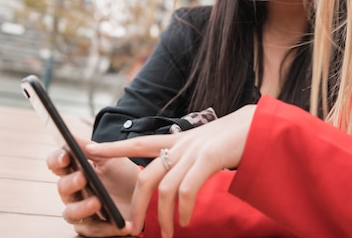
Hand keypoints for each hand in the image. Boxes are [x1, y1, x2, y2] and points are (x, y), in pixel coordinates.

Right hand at [46, 135, 140, 236]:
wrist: (144, 195)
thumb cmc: (123, 175)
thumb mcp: (111, 157)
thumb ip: (92, 148)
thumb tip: (72, 136)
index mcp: (76, 170)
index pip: (57, 164)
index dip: (57, 160)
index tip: (65, 157)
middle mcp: (75, 191)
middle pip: (62, 188)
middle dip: (70, 183)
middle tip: (83, 178)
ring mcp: (82, 210)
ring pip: (70, 213)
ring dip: (81, 208)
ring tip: (97, 202)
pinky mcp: (94, 227)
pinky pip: (93, 230)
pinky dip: (107, 227)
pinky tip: (120, 223)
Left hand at [85, 105, 256, 237]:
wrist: (261, 125)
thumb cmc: (236, 138)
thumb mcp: (207, 146)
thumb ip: (190, 157)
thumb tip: (180, 179)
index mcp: (180, 140)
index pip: (139, 142)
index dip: (114, 147)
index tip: (89, 149)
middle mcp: (182, 144)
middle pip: (146, 176)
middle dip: (135, 205)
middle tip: (130, 228)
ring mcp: (194, 150)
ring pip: (164, 188)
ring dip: (163, 217)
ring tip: (167, 235)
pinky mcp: (208, 158)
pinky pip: (186, 189)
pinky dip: (182, 209)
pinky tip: (184, 222)